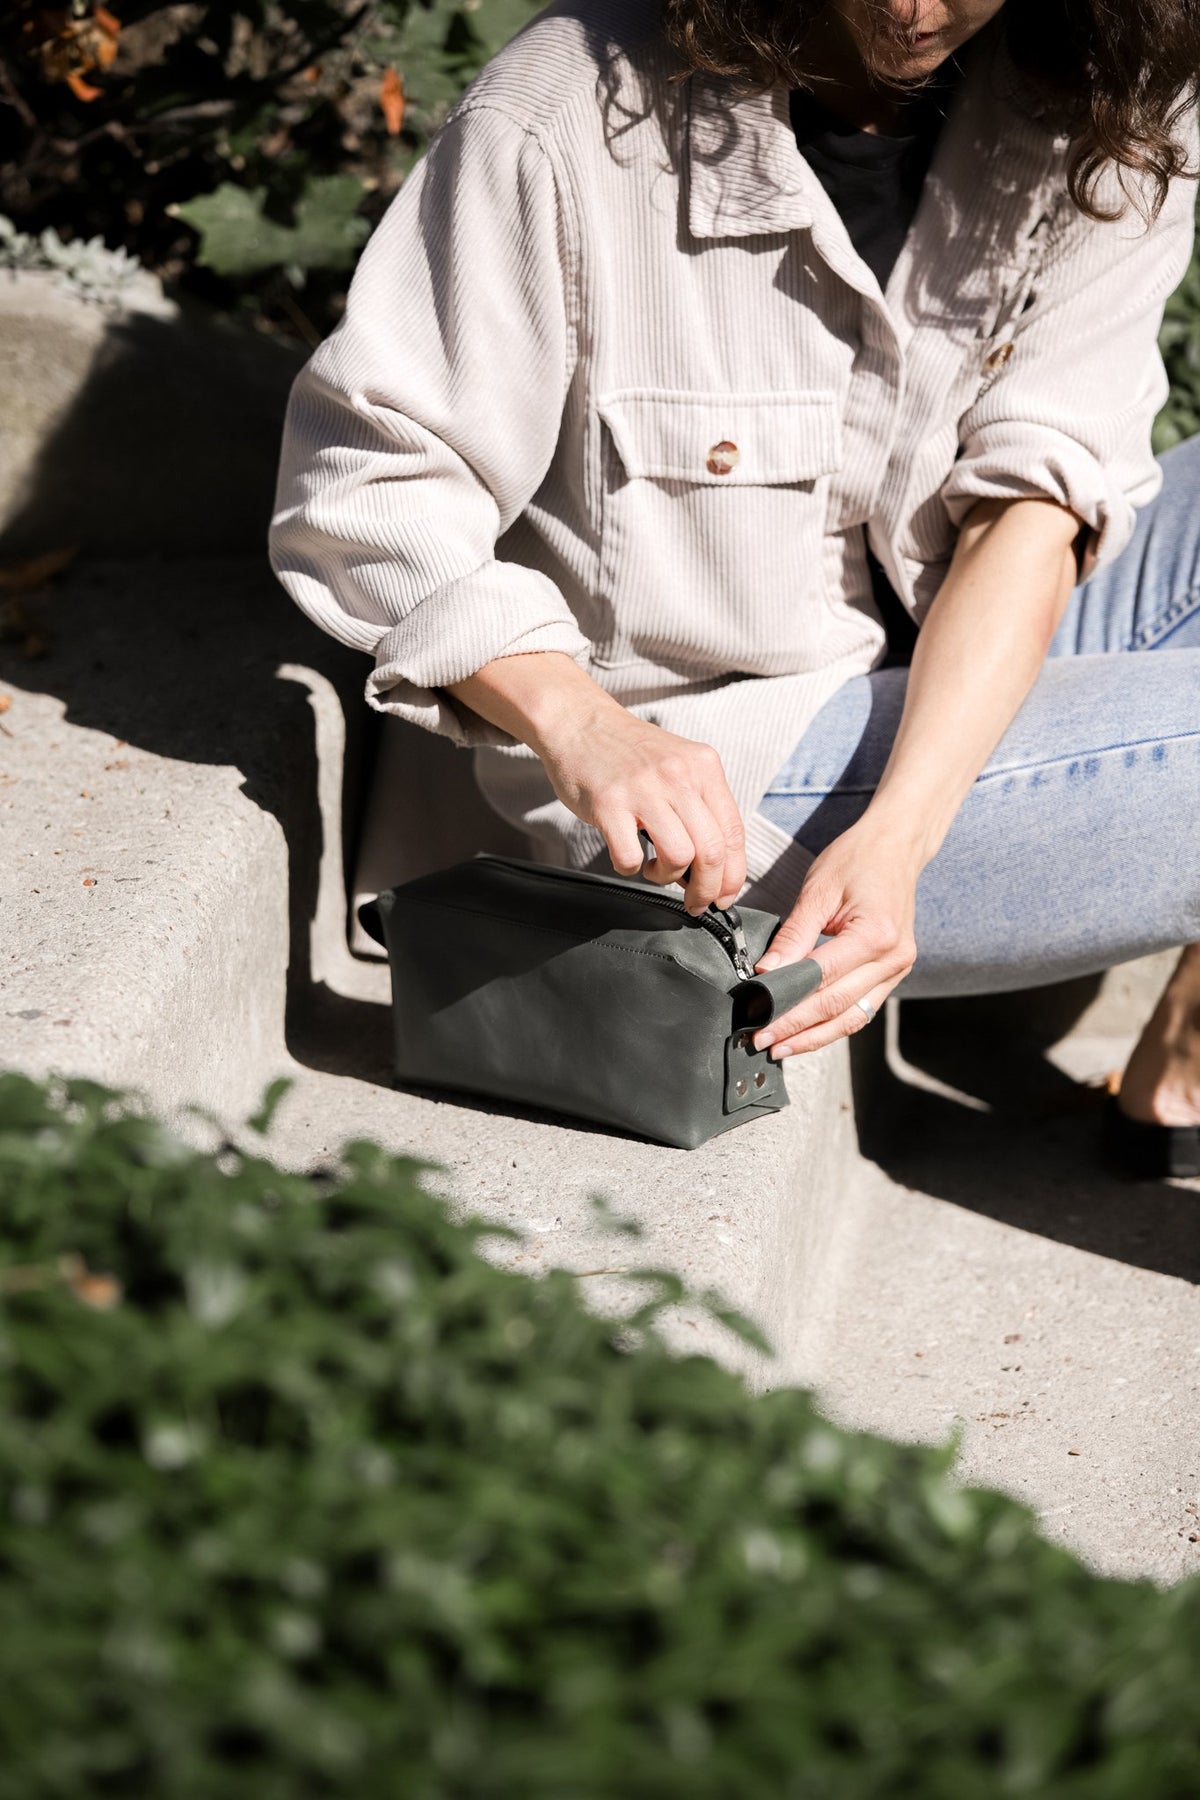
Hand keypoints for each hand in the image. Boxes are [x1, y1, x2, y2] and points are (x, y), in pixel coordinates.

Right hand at [537, 703, 745, 913]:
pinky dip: (631, 868)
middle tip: (694, 901)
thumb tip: (714, 865)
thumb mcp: (678, 765)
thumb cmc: (628, 752)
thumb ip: (699, 806)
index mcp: (703, 767)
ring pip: (679, 856)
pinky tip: (627, 855)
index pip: (733, 833)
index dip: (732, 875)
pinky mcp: (608, 803)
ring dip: (667, 877)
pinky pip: (630, 857)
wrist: (579, 722)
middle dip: (706, 889)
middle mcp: (678, 775)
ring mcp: (643, 789)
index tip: (724, 895)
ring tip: (654, 868)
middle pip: (711, 851)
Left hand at [752, 821, 920, 1055]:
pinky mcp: (895, 972)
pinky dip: (834, 1023)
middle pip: (837, 1005)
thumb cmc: (858, 859)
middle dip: (796, 1027)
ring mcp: (899, 968)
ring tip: (782, 1048)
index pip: (822, 979)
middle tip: (762, 1041)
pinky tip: (808, 1033)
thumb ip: (793, 935)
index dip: (787, 1001)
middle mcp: (893, 957)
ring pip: (853, 1016)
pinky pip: (862, 1007)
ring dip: (815, 1036)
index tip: (757, 1016)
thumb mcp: (818, 890)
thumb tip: (766, 972)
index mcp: (876, 934)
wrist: (897, 846)